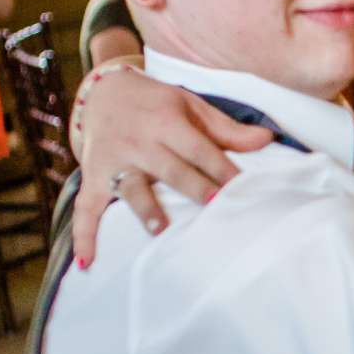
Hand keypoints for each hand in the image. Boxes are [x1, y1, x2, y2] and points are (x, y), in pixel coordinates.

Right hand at [70, 68, 272, 264]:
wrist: (103, 91)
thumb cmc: (157, 104)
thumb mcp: (191, 107)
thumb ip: (227, 129)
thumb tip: (268, 140)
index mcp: (167, 121)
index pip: (199, 148)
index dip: (220, 167)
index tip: (241, 188)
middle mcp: (140, 141)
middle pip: (170, 168)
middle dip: (192, 186)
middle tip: (213, 204)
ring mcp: (115, 161)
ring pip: (131, 187)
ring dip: (145, 208)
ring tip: (160, 230)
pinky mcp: (94, 176)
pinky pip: (86, 208)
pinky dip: (84, 234)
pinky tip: (88, 262)